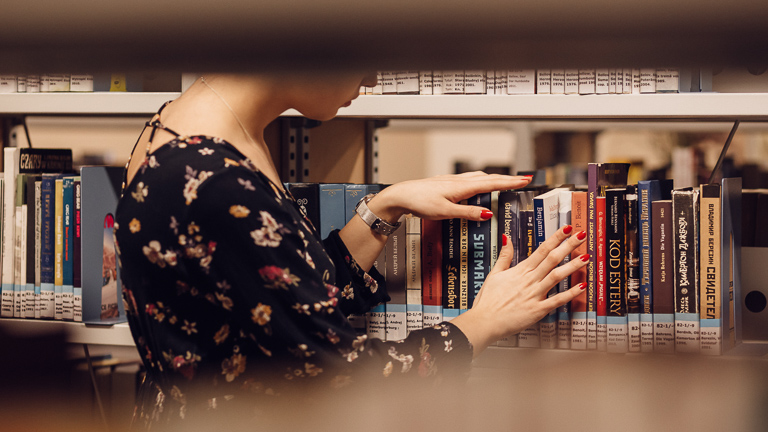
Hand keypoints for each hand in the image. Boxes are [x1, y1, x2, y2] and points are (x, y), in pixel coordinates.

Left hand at [369, 172, 531, 222]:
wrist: (401, 195)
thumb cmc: (419, 202)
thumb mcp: (445, 212)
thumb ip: (467, 213)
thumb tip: (488, 214)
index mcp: (462, 187)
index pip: (492, 183)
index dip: (510, 182)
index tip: (525, 180)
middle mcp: (459, 181)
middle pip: (489, 178)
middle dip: (507, 179)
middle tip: (523, 180)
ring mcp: (453, 181)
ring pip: (479, 177)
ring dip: (495, 179)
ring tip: (506, 182)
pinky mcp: (447, 183)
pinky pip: (470, 179)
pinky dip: (481, 180)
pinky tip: (479, 184)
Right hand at [451, 225, 588, 356]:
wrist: (484, 321)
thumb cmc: (488, 301)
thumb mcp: (494, 274)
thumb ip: (504, 256)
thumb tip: (506, 237)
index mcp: (520, 271)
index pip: (541, 250)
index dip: (555, 238)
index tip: (567, 229)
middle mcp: (529, 280)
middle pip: (552, 259)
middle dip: (568, 246)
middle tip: (581, 235)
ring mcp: (534, 295)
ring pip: (557, 276)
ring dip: (572, 266)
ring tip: (586, 257)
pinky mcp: (537, 310)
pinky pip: (556, 301)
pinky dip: (569, 294)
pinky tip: (581, 287)